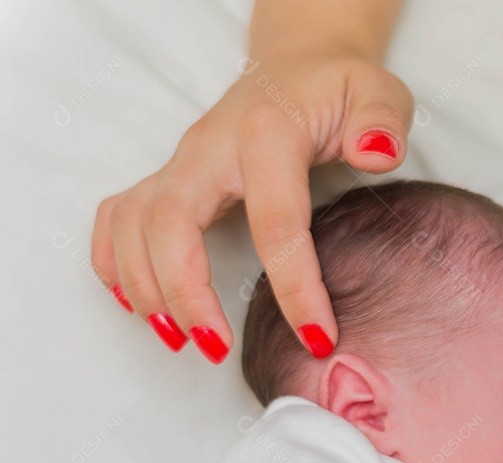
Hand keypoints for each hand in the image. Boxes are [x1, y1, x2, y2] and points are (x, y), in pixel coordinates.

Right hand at [91, 48, 412, 362]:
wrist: (299, 66)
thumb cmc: (338, 89)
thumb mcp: (377, 92)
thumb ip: (382, 120)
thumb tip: (377, 154)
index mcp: (267, 133)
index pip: (275, 220)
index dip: (295, 286)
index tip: (318, 337)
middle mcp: (210, 148)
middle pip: (170, 223)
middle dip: (186, 293)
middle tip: (216, 349)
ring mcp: (182, 162)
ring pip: (133, 223)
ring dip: (146, 287)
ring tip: (181, 340)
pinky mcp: (168, 176)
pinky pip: (116, 217)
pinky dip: (114, 263)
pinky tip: (139, 304)